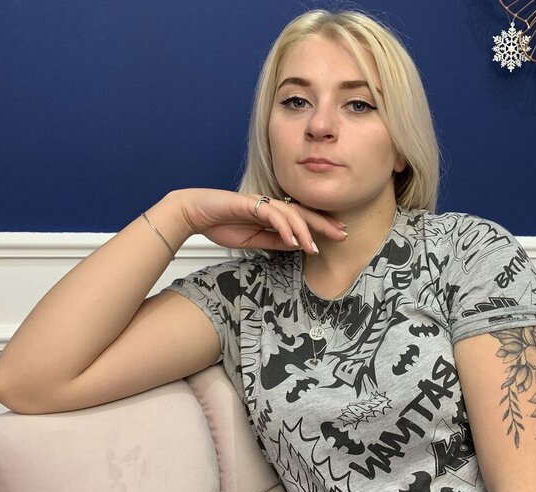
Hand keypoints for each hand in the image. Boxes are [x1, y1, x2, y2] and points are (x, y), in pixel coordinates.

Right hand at [169, 189, 345, 253]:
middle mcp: (269, 205)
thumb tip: (297, 245)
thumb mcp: (253, 240)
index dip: (321, 225)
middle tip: (343, 234)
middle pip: (303, 212)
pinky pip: (271, 214)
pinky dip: (283, 226)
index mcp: (272, 213)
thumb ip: (274, 241)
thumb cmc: (220, 223)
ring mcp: (259, 202)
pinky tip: (292, 238)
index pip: (302, 218)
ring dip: (304, 230)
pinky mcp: (248, 202)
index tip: (339, 234)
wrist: (193, 213)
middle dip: (324, 223)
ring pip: (290, 213)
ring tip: (314, 246)